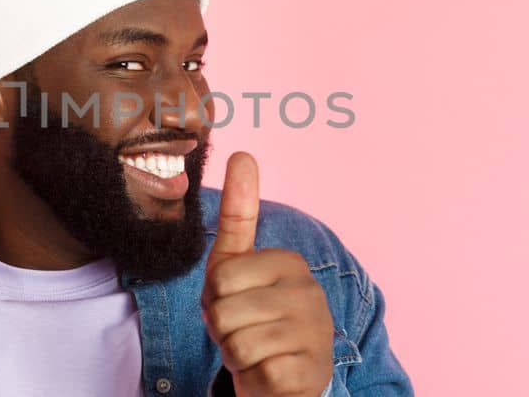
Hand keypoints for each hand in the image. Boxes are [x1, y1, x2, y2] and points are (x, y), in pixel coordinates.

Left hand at [202, 153, 333, 396]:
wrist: (285, 379)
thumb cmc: (254, 317)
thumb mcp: (235, 266)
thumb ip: (239, 213)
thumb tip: (242, 153)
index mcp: (289, 263)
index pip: (220, 278)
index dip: (215, 298)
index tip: (234, 303)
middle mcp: (309, 294)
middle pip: (224, 311)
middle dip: (222, 330)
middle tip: (243, 332)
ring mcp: (314, 334)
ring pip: (237, 344)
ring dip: (235, 355)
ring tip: (255, 352)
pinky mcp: (308, 373)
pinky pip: (255, 372)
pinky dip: (252, 378)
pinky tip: (268, 373)